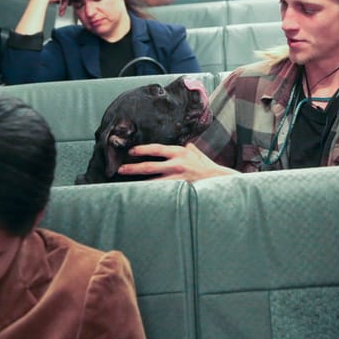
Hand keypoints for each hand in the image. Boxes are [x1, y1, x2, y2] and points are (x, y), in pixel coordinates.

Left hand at [117, 143, 236, 181]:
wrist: (219, 180)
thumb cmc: (206, 166)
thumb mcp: (196, 152)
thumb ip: (186, 147)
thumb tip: (182, 142)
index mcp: (179, 151)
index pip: (156, 149)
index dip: (141, 150)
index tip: (130, 152)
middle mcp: (177, 163)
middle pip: (149, 166)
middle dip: (133, 168)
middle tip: (120, 170)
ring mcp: (178, 177)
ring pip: (153, 182)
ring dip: (139, 184)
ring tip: (126, 186)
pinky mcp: (180, 189)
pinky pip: (161, 192)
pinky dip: (151, 193)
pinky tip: (141, 196)